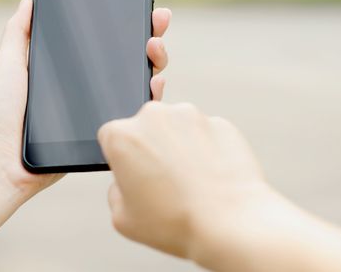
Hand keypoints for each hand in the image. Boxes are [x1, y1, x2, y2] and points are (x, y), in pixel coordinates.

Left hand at [0, 0, 171, 197]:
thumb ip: (19, 32)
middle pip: (129, 54)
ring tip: (154, 49)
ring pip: (139, 79)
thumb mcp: (9, 64)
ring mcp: (101, 105)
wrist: (4, 162)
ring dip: (155, 60)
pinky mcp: (108, 128)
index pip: (105, 38)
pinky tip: (154, 83)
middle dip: (150, 34)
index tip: (141, 4)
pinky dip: (151, 93)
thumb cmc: (0, 114)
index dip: (126, 20)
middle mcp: (90, 84)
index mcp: (70, 66)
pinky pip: (135, 109)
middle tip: (157, 21)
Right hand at [97, 102, 267, 259]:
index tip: (133, 172)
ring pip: (178, 127)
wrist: (229, 223)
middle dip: (151, 147)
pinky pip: (206, 133)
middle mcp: (155, 116)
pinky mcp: (219, 122)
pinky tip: (209, 176)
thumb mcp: (122, 218)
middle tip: (163, 180)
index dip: (122, 157)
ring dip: (180, 146)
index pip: (112, 136)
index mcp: (123, 136)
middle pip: (146, 127)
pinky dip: (206, 149)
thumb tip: (126, 182)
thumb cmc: (178, 221)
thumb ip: (115, 191)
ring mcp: (191, 116)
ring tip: (189, 182)